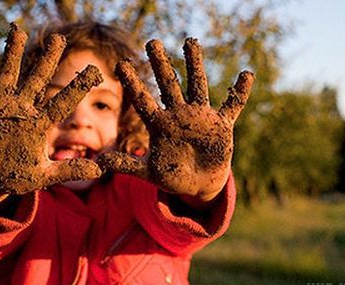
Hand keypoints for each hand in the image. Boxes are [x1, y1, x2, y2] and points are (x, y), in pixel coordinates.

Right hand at [0, 23, 102, 194]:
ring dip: (12, 54)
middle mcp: (20, 110)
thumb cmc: (18, 175)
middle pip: (37, 80)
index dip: (78, 88)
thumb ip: (68, 170)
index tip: (95, 71)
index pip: (61, 103)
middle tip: (59, 39)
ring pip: (6, 76)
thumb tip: (99, 169)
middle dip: (47, 60)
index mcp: (38, 124)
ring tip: (18, 31)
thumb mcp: (44, 176)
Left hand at [98, 38, 253, 198]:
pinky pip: (232, 106)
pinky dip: (239, 92)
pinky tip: (246, 74)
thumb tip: (98, 162)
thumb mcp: (147, 171)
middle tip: (152, 42)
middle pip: (168, 84)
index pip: (143, 100)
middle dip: (160, 63)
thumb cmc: (172, 175)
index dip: (132, 83)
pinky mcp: (220, 125)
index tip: (121, 64)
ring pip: (197, 85)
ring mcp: (200, 117)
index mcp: (159, 124)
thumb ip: (125, 164)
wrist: (198, 184)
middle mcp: (178, 114)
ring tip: (190, 41)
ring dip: (195, 64)